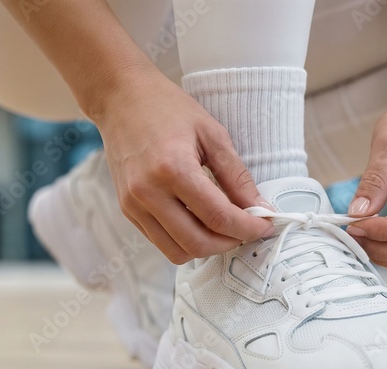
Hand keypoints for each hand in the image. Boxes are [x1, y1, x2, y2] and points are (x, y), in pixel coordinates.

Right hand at [94, 72, 274, 264]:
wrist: (121, 98)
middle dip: (230, 243)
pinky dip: (186, 241)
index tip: (265, 226)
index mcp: (172, 168)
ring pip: (178, 251)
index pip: (218, 216)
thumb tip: (260, 209)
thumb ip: (237, 177)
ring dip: (208, 248)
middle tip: (247, 229)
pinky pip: (161, 242)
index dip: (248, 228)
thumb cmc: (166, 108)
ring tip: (224, 228)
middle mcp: (148, 192)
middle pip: (198, 242)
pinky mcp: (127, 210)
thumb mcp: (212, 134)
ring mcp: (133, 205)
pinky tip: (200, 222)